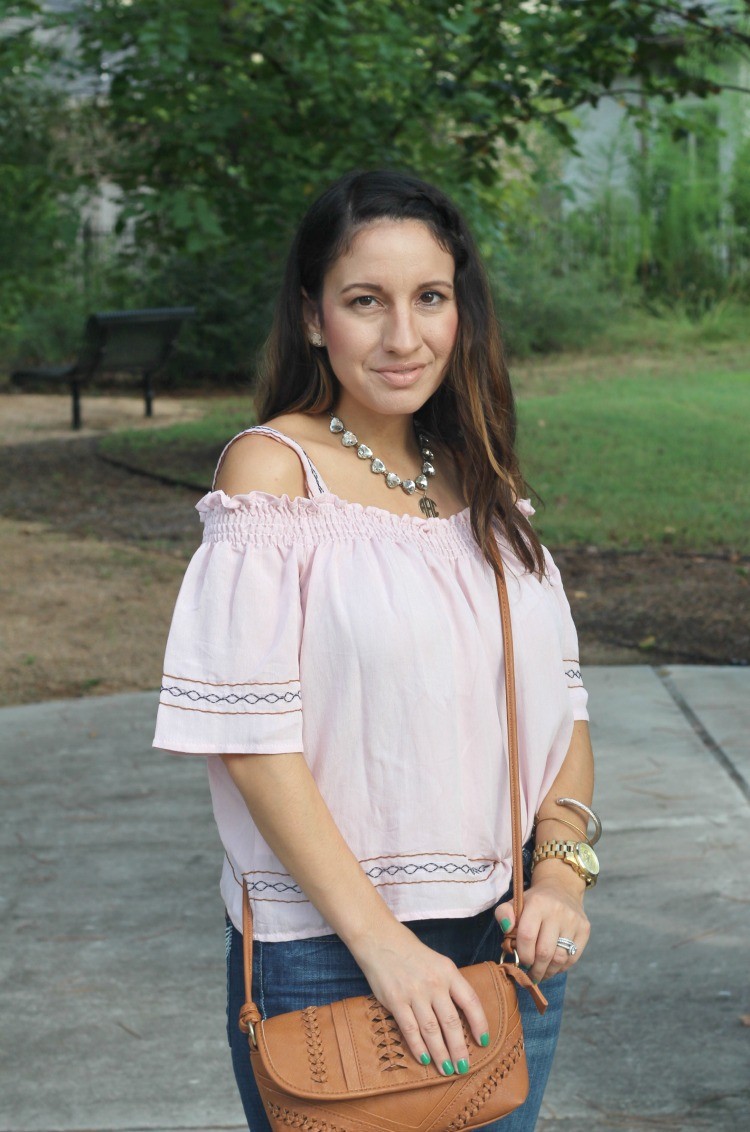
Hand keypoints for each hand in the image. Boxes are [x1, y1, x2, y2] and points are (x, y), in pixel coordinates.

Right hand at [351, 921, 489, 1075]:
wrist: (380, 940)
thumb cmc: (412, 953)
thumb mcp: (438, 962)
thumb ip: (450, 985)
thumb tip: (463, 1015)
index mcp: (448, 971)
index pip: (470, 1001)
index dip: (480, 1024)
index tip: (483, 1042)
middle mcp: (433, 983)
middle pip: (451, 1022)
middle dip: (459, 1048)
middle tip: (464, 1067)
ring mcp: (414, 992)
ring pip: (431, 1030)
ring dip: (440, 1053)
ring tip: (447, 1069)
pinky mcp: (395, 1000)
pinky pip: (410, 1029)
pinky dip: (418, 1047)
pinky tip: (424, 1058)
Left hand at [495, 862, 589, 983]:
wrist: (561, 888)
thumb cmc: (534, 902)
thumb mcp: (515, 902)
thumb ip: (503, 914)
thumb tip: (507, 929)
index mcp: (537, 903)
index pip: (527, 936)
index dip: (522, 954)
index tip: (520, 960)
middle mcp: (557, 911)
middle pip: (544, 952)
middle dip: (535, 969)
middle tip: (530, 974)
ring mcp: (573, 921)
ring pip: (559, 958)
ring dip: (548, 972)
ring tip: (540, 974)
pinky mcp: (585, 929)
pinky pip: (573, 958)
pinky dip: (561, 967)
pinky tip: (553, 967)